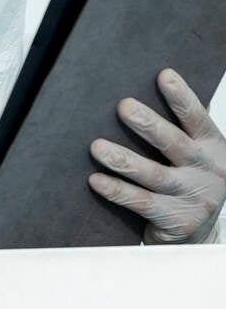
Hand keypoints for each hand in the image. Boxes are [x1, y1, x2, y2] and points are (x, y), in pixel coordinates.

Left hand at [89, 68, 225, 243]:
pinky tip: (95, 180)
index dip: (181, 97)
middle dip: (148, 124)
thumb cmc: (189, 184)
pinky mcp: (176, 219)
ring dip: (123, 159)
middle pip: (173, 143)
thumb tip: (152, 87)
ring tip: (96, 146)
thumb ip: (182, 129)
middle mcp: (208, 170)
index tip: (163, 75)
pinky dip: (117, 190)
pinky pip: (141, 202)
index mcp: (214, 147)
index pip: (198, 118)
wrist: (198, 233)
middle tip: (123, 106)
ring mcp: (194, 197)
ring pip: (154, 174)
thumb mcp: (196, 155)